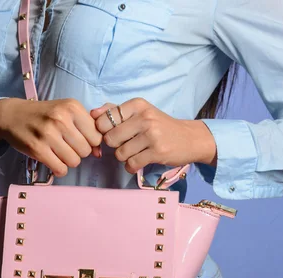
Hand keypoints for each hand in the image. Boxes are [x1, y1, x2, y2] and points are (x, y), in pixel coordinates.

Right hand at [0, 98, 101, 176]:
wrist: (11, 115)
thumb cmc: (43, 115)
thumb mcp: (66, 113)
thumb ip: (86, 129)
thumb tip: (99, 153)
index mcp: (72, 107)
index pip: (97, 136)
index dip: (90, 142)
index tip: (79, 140)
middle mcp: (61, 119)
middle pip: (86, 150)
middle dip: (79, 152)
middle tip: (67, 146)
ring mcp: (48, 134)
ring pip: (74, 161)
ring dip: (68, 161)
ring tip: (59, 152)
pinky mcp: (37, 149)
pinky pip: (60, 169)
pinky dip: (59, 168)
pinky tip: (53, 160)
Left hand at [90, 98, 217, 173]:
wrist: (190, 138)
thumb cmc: (160, 125)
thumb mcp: (140, 112)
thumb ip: (115, 111)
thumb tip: (92, 113)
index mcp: (137, 105)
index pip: (104, 119)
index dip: (103, 131)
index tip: (113, 133)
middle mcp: (145, 118)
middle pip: (110, 138)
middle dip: (114, 145)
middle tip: (125, 144)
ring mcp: (152, 135)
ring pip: (120, 153)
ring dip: (124, 157)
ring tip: (135, 152)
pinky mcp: (157, 152)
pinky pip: (131, 164)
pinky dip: (131, 166)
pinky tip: (139, 161)